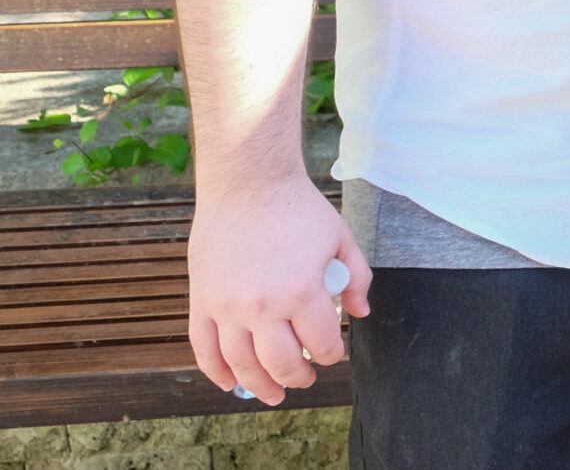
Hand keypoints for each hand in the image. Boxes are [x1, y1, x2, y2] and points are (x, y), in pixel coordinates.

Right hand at [187, 178, 371, 404]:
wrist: (248, 184)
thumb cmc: (298, 208)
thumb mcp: (341, 238)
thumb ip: (356, 278)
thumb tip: (360, 313)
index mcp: (301, 291)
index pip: (320, 343)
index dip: (331, 355)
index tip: (333, 354)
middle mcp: (262, 306)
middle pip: (280, 363)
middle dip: (298, 378)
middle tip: (306, 379)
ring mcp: (227, 307)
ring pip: (241, 364)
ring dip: (258, 386)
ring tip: (272, 393)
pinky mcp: (202, 301)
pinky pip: (204, 349)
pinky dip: (216, 372)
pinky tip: (229, 383)